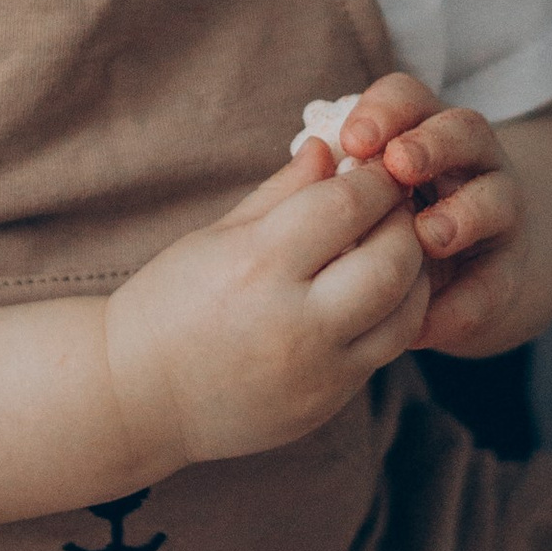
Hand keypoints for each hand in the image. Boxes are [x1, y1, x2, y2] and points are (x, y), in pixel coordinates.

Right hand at [104, 142, 427, 470]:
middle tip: (400, 204)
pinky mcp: (327, 403)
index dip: (375, 178)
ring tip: (396, 248)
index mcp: (256, 264)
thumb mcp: (215, 237)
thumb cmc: (168, 304)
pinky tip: (378, 294)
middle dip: (406, 222)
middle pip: (393, 258)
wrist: (136, 397)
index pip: (347, 205)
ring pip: (406, 311)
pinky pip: (386, 350)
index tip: (381, 165)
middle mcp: (293, 320)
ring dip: (415, 271)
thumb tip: (330, 147)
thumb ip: (281, 193)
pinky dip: (394, 315)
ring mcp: (315, 370)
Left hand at [336, 75, 530, 357]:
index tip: (353, 138)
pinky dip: (460, 303)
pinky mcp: (508, 272)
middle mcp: (471, 163)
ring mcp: (499, 214)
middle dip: (432, 145)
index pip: (411, 99)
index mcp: (425, 131)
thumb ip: (338, 179)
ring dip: (464, 213)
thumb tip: (307, 158)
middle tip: (399, 165)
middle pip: (465, 131)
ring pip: (496, 199)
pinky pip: (494, 284)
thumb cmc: (385, 227)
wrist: (458, 280)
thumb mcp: (363, 197)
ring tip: (428, 235)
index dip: (385, 111)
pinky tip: (423, 324)